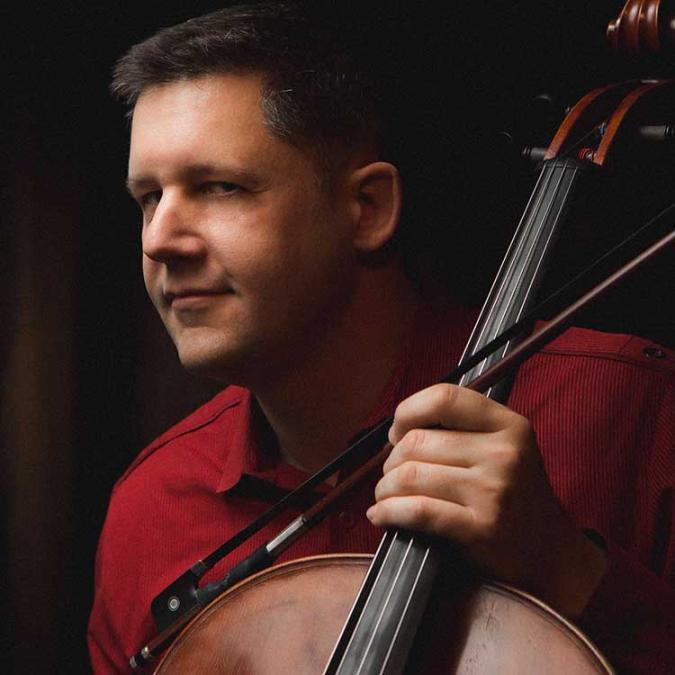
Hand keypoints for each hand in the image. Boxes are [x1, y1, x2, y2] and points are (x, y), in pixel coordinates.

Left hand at [366, 383, 606, 617]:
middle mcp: (503, 453)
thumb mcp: (504, 447)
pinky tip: (381, 514)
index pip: (444, 397)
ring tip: (387, 496)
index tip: (397, 432)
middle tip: (393, 475)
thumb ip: (460, 429)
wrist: (552, 553)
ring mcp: (493, 491)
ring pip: (410, 475)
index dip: (408, 411)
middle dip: (392, 461)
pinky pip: (417, 511)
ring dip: (386, 488)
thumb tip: (396, 432)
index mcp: (509, 425)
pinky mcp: (480, 528)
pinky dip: (388, 511)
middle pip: (417, 442)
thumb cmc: (515, 496)